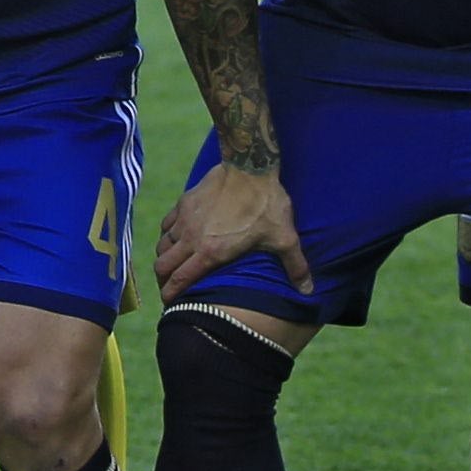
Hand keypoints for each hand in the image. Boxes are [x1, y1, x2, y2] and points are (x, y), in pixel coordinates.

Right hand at [154, 160, 310, 300]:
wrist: (249, 167)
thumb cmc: (267, 204)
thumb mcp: (284, 238)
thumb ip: (295, 267)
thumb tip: (309, 291)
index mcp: (211, 252)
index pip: (180, 280)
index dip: (171, 295)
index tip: (170, 303)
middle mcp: (191, 238)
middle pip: (162, 265)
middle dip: (163, 280)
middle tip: (170, 286)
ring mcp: (185, 219)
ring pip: (162, 245)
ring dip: (165, 258)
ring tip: (173, 264)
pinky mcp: (184, 203)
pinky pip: (166, 226)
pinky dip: (167, 236)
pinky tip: (176, 237)